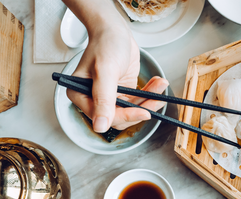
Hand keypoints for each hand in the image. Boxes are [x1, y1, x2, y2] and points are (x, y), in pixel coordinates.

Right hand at [63, 0, 168, 131]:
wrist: (114, 30)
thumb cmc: (105, 44)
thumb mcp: (105, 71)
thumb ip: (103, 99)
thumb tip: (100, 126)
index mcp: (80, 96)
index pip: (104, 117)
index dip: (126, 116)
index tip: (144, 112)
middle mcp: (92, 99)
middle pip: (119, 117)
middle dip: (141, 109)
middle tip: (156, 99)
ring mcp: (108, 97)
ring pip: (131, 111)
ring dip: (148, 100)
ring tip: (160, 86)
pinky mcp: (122, 93)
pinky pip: (137, 101)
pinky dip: (149, 94)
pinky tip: (157, 84)